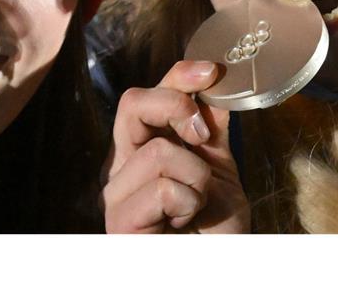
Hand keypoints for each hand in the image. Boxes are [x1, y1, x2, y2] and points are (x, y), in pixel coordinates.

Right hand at [102, 60, 250, 232]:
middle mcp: (122, 166)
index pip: (149, 93)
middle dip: (177, 107)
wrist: (217, 268)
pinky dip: (188, 202)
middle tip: (204, 139)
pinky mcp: (120, 222)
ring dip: (196, 176)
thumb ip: (211, 127)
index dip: (179, 74)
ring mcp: (116, 194)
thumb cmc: (214, 229)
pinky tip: (184, 222)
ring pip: (158, 150)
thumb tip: (217, 81)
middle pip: (132, 103)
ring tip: (197, 204)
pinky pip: (163, 187)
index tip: (213, 70)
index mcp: (142, 148)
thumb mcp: (220, 167)